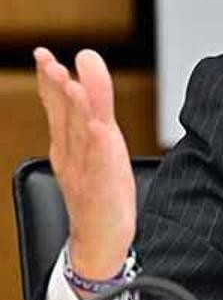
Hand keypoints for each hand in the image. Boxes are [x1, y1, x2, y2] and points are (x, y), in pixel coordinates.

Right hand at [34, 48, 135, 291]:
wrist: (100, 243)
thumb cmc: (100, 199)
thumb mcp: (93, 156)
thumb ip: (88, 128)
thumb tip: (87, 103)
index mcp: (68, 147)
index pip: (58, 108)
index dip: (50, 81)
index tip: (43, 56)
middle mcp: (71, 154)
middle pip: (63, 113)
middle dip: (54, 84)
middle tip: (46, 58)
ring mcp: (84, 168)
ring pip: (78, 128)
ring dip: (73, 103)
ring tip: (66, 76)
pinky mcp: (101, 183)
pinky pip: (98, 156)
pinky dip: (95, 137)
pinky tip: (96, 122)